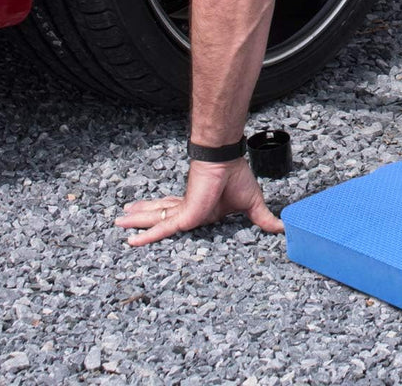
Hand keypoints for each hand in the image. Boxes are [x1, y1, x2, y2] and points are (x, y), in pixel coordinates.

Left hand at [114, 159, 283, 246]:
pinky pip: (163, 229)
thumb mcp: (251, 205)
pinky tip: (132, 241)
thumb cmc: (237, 176)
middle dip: (142, 217)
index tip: (151, 222)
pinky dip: (147, 236)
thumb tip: (283, 228)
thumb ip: (262, 220)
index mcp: (202, 208)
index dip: (165, 219)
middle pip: (161, 216)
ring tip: (118, 222)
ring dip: (137, 222)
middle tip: (123, 219)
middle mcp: (188, 209)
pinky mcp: (184, 215)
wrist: (227, 161)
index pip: (179, 216)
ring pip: (156, 220)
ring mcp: (184, 212)